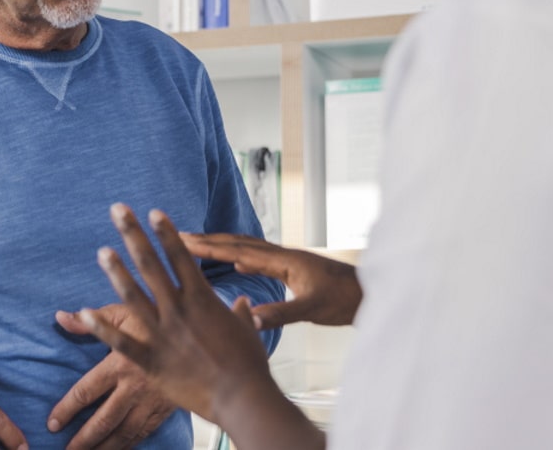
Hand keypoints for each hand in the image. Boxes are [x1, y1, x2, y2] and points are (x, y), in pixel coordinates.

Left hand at [50, 304, 176, 448]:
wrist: (200, 333)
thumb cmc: (157, 319)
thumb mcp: (124, 313)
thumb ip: (92, 321)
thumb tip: (61, 317)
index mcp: (120, 363)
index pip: (86, 391)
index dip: (67, 409)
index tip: (52, 423)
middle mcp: (134, 387)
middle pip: (103, 421)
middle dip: (82, 439)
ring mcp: (152, 401)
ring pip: (124, 433)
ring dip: (104, 448)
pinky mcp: (166, 409)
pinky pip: (144, 433)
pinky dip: (130, 445)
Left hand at [79, 206, 322, 449]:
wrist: (242, 398)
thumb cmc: (248, 365)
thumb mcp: (247, 331)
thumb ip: (241, 313)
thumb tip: (243, 303)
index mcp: (202, 299)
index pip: (180, 257)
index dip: (166, 232)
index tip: (153, 211)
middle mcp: (179, 310)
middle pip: (151, 265)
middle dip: (133, 235)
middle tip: (117, 209)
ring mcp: (163, 334)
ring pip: (132, 296)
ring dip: (116, 272)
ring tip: (102, 251)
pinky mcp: (151, 361)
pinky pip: (121, 343)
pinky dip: (100, 328)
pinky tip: (82, 313)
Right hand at [179, 233, 361, 328]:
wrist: (373, 294)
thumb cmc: (347, 300)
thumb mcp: (313, 308)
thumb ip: (282, 312)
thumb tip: (251, 317)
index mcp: (284, 260)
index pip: (238, 250)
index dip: (209, 246)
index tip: (183, 239)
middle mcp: (283, 255)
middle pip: (238, 243)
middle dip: (208, 240)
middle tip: (179, 235)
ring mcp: (288, 261)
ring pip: (247, 249)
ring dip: (222, 246)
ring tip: (200, 245)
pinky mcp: (294, 270)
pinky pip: (260, 260)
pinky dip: (241, 258)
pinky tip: (237, 264)